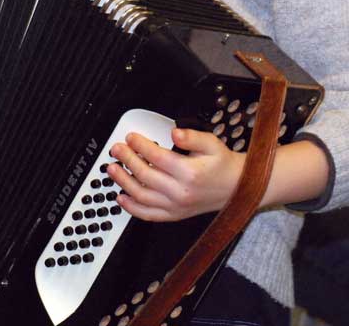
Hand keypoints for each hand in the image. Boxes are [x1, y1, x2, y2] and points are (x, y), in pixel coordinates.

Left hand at [107, 129, 243, 221]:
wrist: (236, 188)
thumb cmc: (222, 164)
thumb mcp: (212, 143)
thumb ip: (192, 136)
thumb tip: (174, 132)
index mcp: (189, 173)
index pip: (157, 157)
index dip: (140, 145)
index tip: (131, 137)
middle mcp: (181, 192)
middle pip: (145, 175)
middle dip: (127, 160)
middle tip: (116, 149)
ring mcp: (176, 206)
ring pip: (142, 196)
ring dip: (123, 182)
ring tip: (112, 169)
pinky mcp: (174, 215)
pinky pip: (148, 215)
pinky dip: (132, 208)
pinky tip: (121, 197)